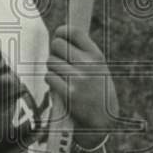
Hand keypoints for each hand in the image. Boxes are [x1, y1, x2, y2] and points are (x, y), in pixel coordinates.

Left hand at [46, 24, 117, 142]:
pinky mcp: (68, 94)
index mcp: (96, 55)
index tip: (59, 36)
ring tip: (61, 76)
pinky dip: (50, 81)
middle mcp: (88, 65)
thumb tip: (59, 37)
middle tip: (59, 61)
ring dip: (52, 68)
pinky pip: (49, 77)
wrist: (103, 121)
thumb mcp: (99, 68)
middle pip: (57, 44)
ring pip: (50, 61)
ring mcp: (78, 79)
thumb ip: (83, 54)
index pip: (74, 31)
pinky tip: (58, 86)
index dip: (61, 32)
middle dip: (54, 52)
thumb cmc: (98, 91)